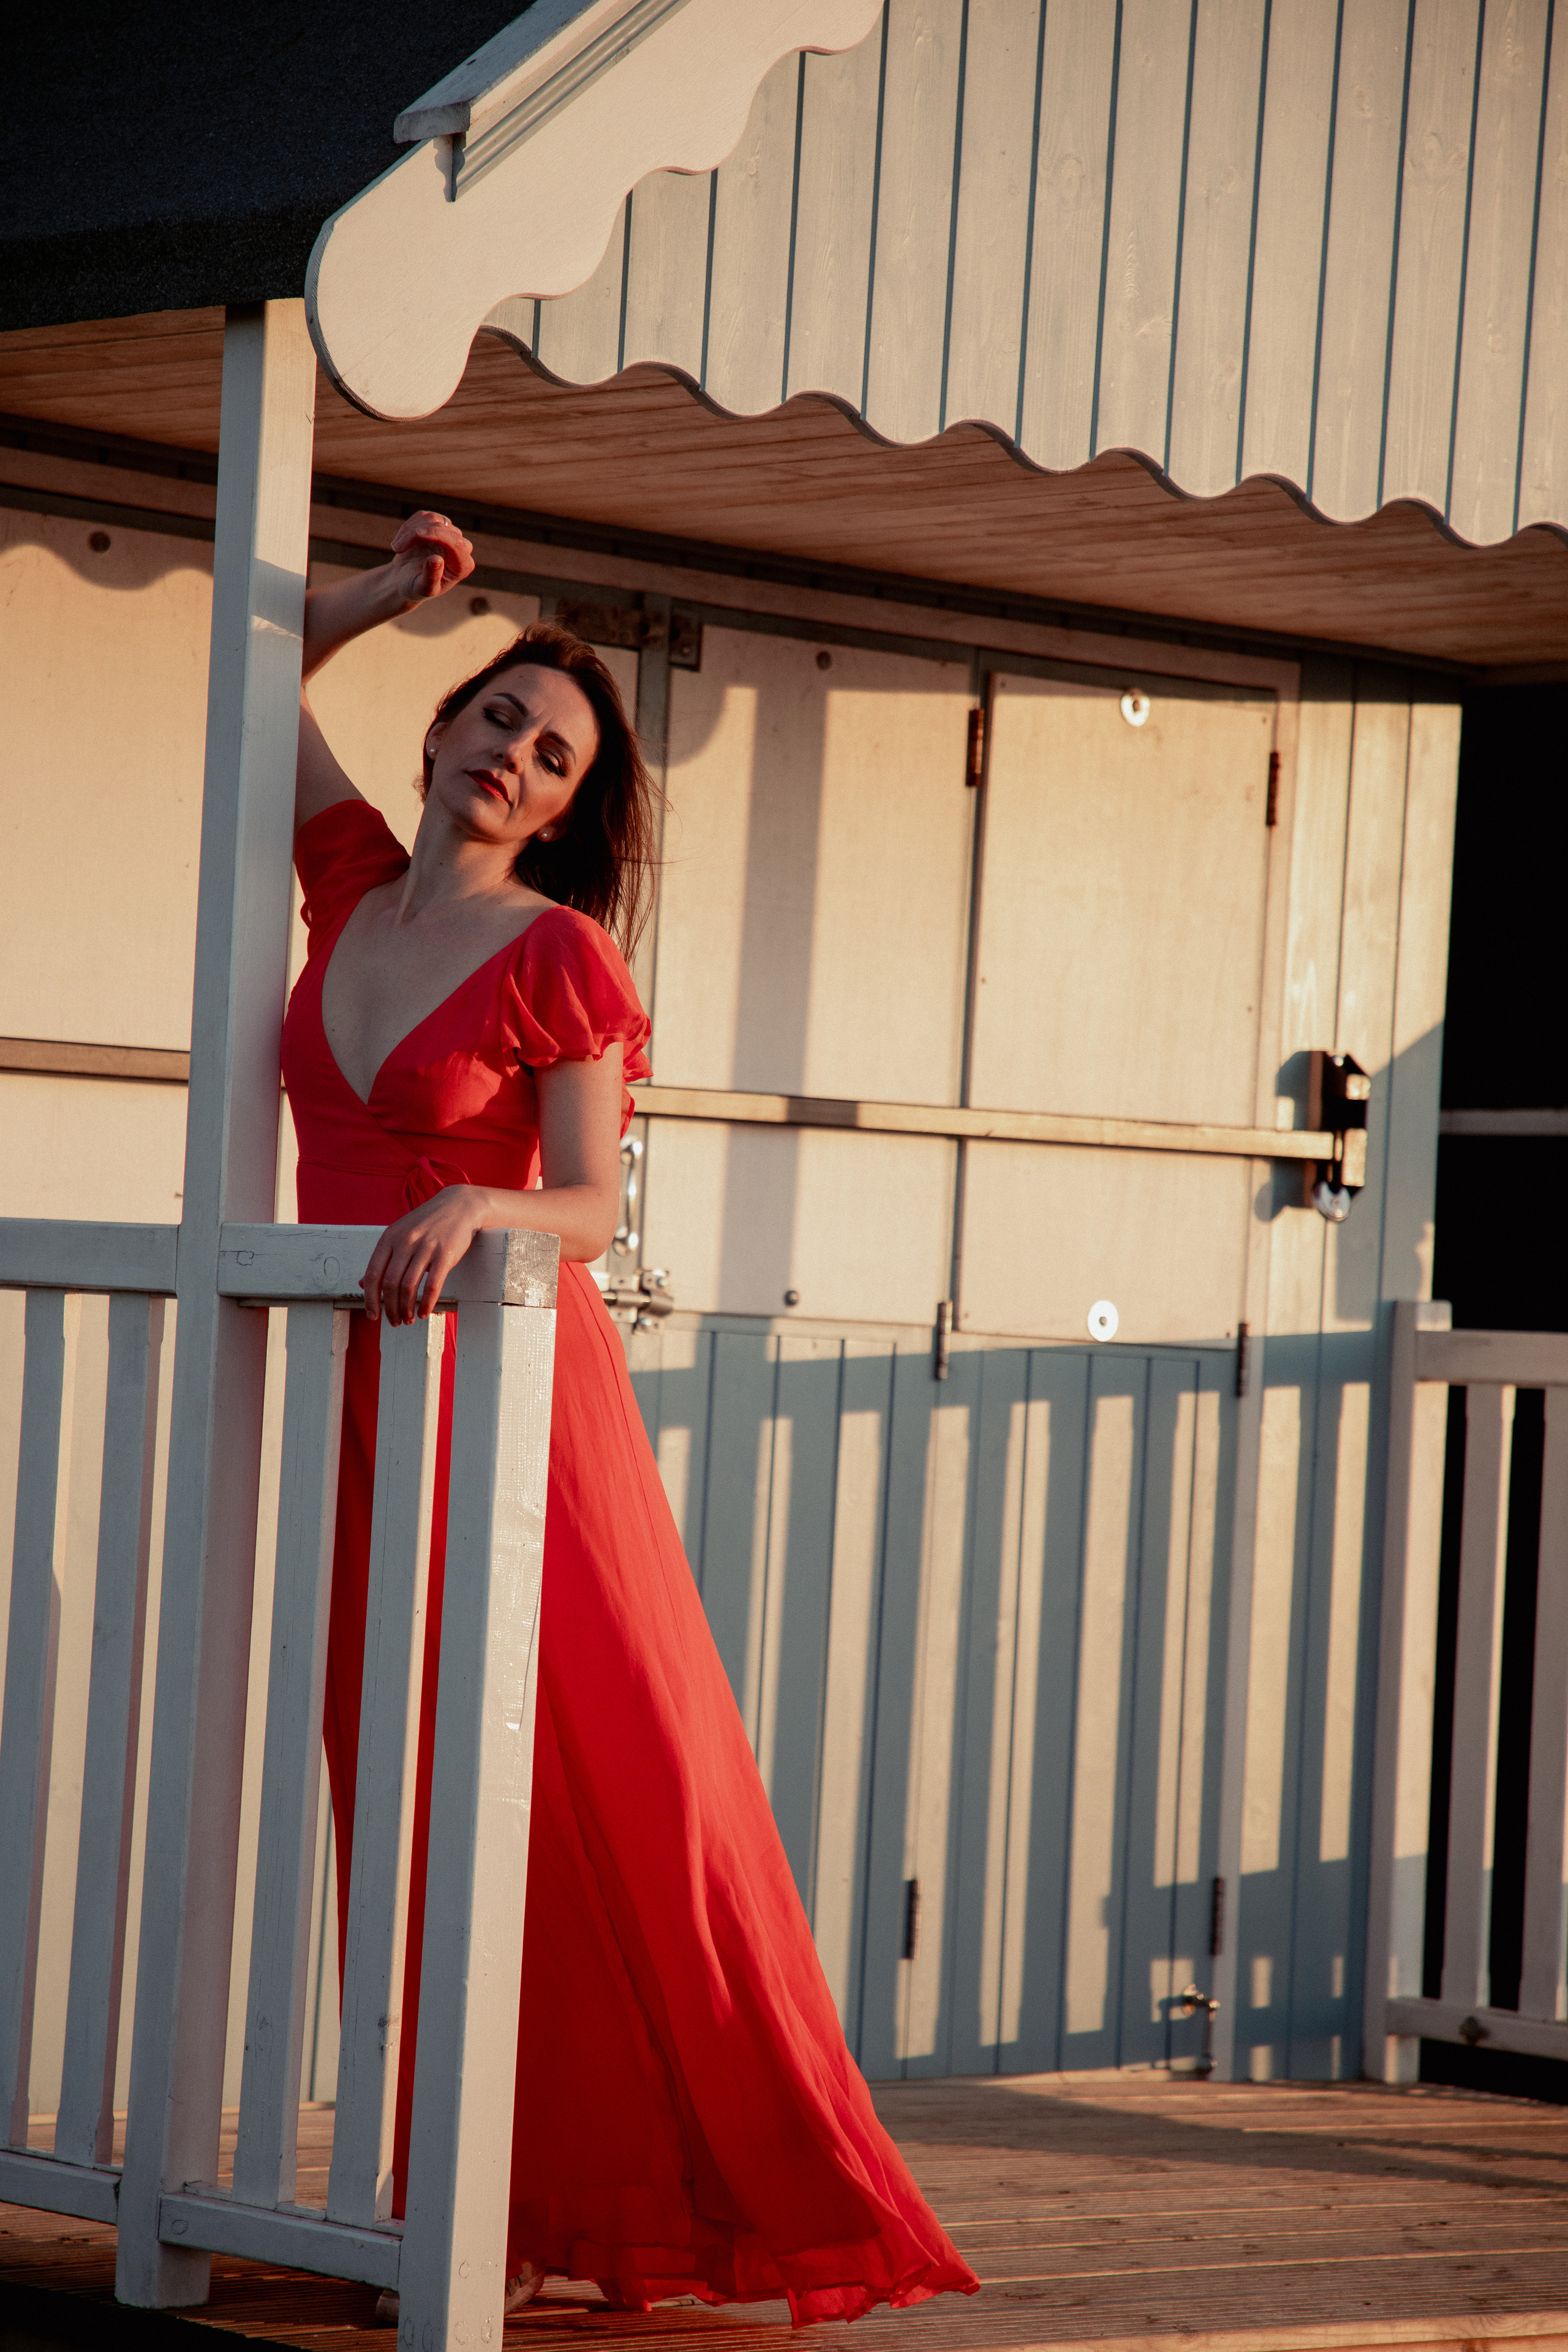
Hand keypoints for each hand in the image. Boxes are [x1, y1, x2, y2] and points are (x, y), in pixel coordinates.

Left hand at [360, 1186, 486, 1324]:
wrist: (459, 1205)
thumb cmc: (427, 1222)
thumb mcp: (400, 1234)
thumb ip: (383, 1258)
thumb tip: (363, 1283)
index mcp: (389, 1237)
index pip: (373, 1274)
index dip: (370, 1299)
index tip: (373, 1315)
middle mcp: (405, 1241)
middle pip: (390, 1284)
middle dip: (390, 1309)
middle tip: (394, 1322)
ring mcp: (426, 1247)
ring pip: (409, 1287)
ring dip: (406, 1310)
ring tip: (409, 1320)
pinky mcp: (445, 1254)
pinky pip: (432, 1285)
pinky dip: (426, 1304)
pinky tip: (425, 1312)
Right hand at [385, 510, 474, 608]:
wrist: (406, 581)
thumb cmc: (415, 588)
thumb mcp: (423, 589)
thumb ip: (431, 577)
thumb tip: (436, 559)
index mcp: (463, 566)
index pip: (456, 542)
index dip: (435, 534)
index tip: (414, 535)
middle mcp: (462, 548)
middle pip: (442, 528)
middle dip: (416, 534)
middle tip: (397, 548)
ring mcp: (450, 535)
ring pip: (433, 519)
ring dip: (410, 530)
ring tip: (397, 547)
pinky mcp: (438, 525)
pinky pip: (424, 516)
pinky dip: (409, 526)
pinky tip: (401, 540)